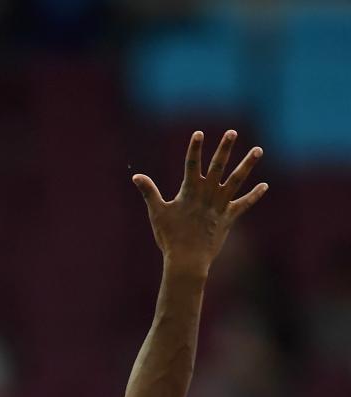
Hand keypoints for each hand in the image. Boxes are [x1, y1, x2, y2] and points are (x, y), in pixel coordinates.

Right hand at [132, 130, 267, 273]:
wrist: (188, 259)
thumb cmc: (170, 237)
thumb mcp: (157, 212)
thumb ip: (149, 192)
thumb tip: (136, 176)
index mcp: (189, 191)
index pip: (192, 164)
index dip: (195, 148)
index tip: (199, 133)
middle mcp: (207, 194)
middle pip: (218, 166)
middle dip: (224, 148)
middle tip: (232, 132)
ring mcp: (220, 205)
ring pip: (236, 180)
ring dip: (247, 164)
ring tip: (258, 150)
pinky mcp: (228, 218)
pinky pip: (244, 204)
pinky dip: (254, 195)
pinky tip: (264, 186)